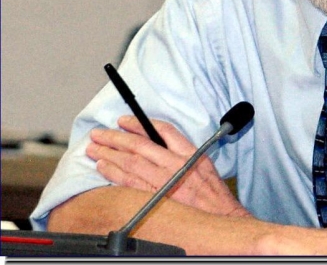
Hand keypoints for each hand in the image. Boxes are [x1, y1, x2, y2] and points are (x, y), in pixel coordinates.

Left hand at [86, 116, 249, 218]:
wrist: (220, 216)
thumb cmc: (212, 191)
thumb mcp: (203, 162)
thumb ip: (181, 149)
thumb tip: (156, 140)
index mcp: (188, 153)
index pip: (161, 131)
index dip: (139, 123)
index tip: (123, 121)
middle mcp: (175, 164)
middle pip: (140, 145)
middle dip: (116, 137)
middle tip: (99, 133)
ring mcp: (164, 182)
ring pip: (131, 162)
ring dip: (110, 153)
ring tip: (94, 148)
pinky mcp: (155, 198)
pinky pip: (129, 183)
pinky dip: (114, 173)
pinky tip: (103, 167)